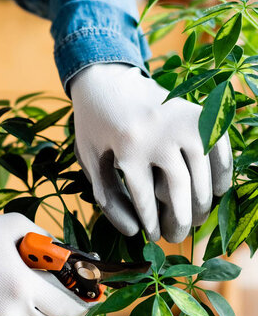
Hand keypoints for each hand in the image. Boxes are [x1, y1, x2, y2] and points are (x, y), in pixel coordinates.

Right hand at [0, 213, 88, 315]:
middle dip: (51, 304)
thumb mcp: (16, 226)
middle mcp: (11, 313)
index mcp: (24, 286)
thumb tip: (66, 253)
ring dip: (31, 315)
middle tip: (43, 288)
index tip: (87, 304)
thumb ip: (46, 239)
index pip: (66, 308)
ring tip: (16, 292)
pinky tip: (0, 303)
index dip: (80, 307)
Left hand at [71, 63, 232, 242]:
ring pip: (203, 174)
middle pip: (180, 190)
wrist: (107, 79)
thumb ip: (107, 197)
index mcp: (127, 147)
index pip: (146, 199)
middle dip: (180, 221)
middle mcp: (157, 133)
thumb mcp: (91, 159)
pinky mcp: (196, 112)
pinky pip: (220, 148)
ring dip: (203, 204)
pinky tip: (217, 191)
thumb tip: (134, 232)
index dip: (152, 224)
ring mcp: (181, 121)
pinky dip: (223, 172)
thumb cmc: (96, 125)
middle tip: (177, 236)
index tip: (153, 235)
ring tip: (194, 219)